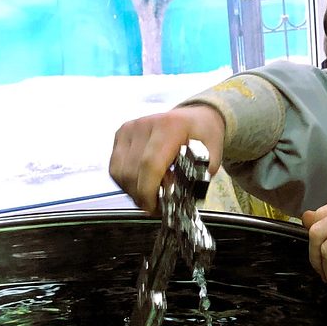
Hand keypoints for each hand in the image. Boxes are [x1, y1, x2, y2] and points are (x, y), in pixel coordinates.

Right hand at [109, 105, 224, 213]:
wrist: (194, 117)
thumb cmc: (203, 138)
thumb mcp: (210, 158)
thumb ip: (193, 178)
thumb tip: (172, 197)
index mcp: (170, 127)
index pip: (150, 165)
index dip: (148, 192)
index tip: (154, 208)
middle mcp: (146, 124)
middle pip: (132, 171)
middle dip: (141, 196)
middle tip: (155, 206)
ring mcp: (130, 128)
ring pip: (119, 172)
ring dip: (132, 190)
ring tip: (149, 196)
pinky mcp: (121, 133)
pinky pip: (115, 167)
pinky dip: (126, 181)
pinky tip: (141, 184)